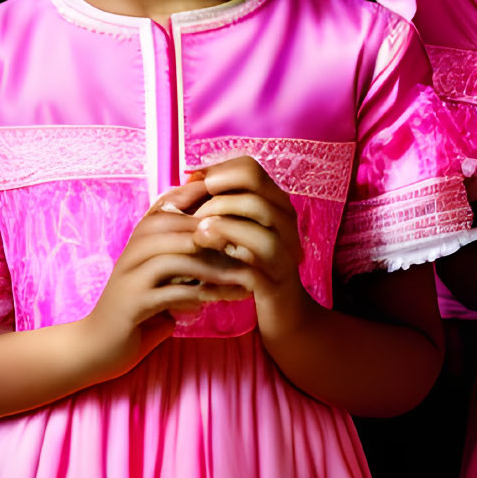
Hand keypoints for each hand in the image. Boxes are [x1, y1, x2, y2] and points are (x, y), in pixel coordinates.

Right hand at [80, 180, 245, 379]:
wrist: (97, 346)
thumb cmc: (139, 305)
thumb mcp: (163, 274)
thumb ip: (187, 252)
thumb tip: (230, 236)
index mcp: (143, 235)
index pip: (175, 201)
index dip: (208, 201)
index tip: (243, 211)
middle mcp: (134, 247)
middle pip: (180, 224)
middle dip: (219, 234)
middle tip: (253, 246)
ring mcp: (131, 273)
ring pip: (180, 256)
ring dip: (216, 268)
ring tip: (245, 278)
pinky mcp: (132, 302)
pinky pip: (174, 291)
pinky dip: (202, 294)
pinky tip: (222, 300)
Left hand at [188, 157, 308, 335]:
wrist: (282, 308)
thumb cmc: (251, 262)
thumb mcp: (238, 227)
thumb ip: (220, 201)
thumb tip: (190, 175)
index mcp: (275, 202)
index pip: (250, 169)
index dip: (217, 173)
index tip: (192, 188)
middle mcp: (285, 221)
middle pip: (255, 193)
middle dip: (217, 201)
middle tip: (194, 216)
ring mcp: (284, 252)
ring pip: (261, 229)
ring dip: (224, 228)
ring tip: (199, 235)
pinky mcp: (276, 283)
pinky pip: (253, 270)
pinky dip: (225, 267)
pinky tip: (206, 270)